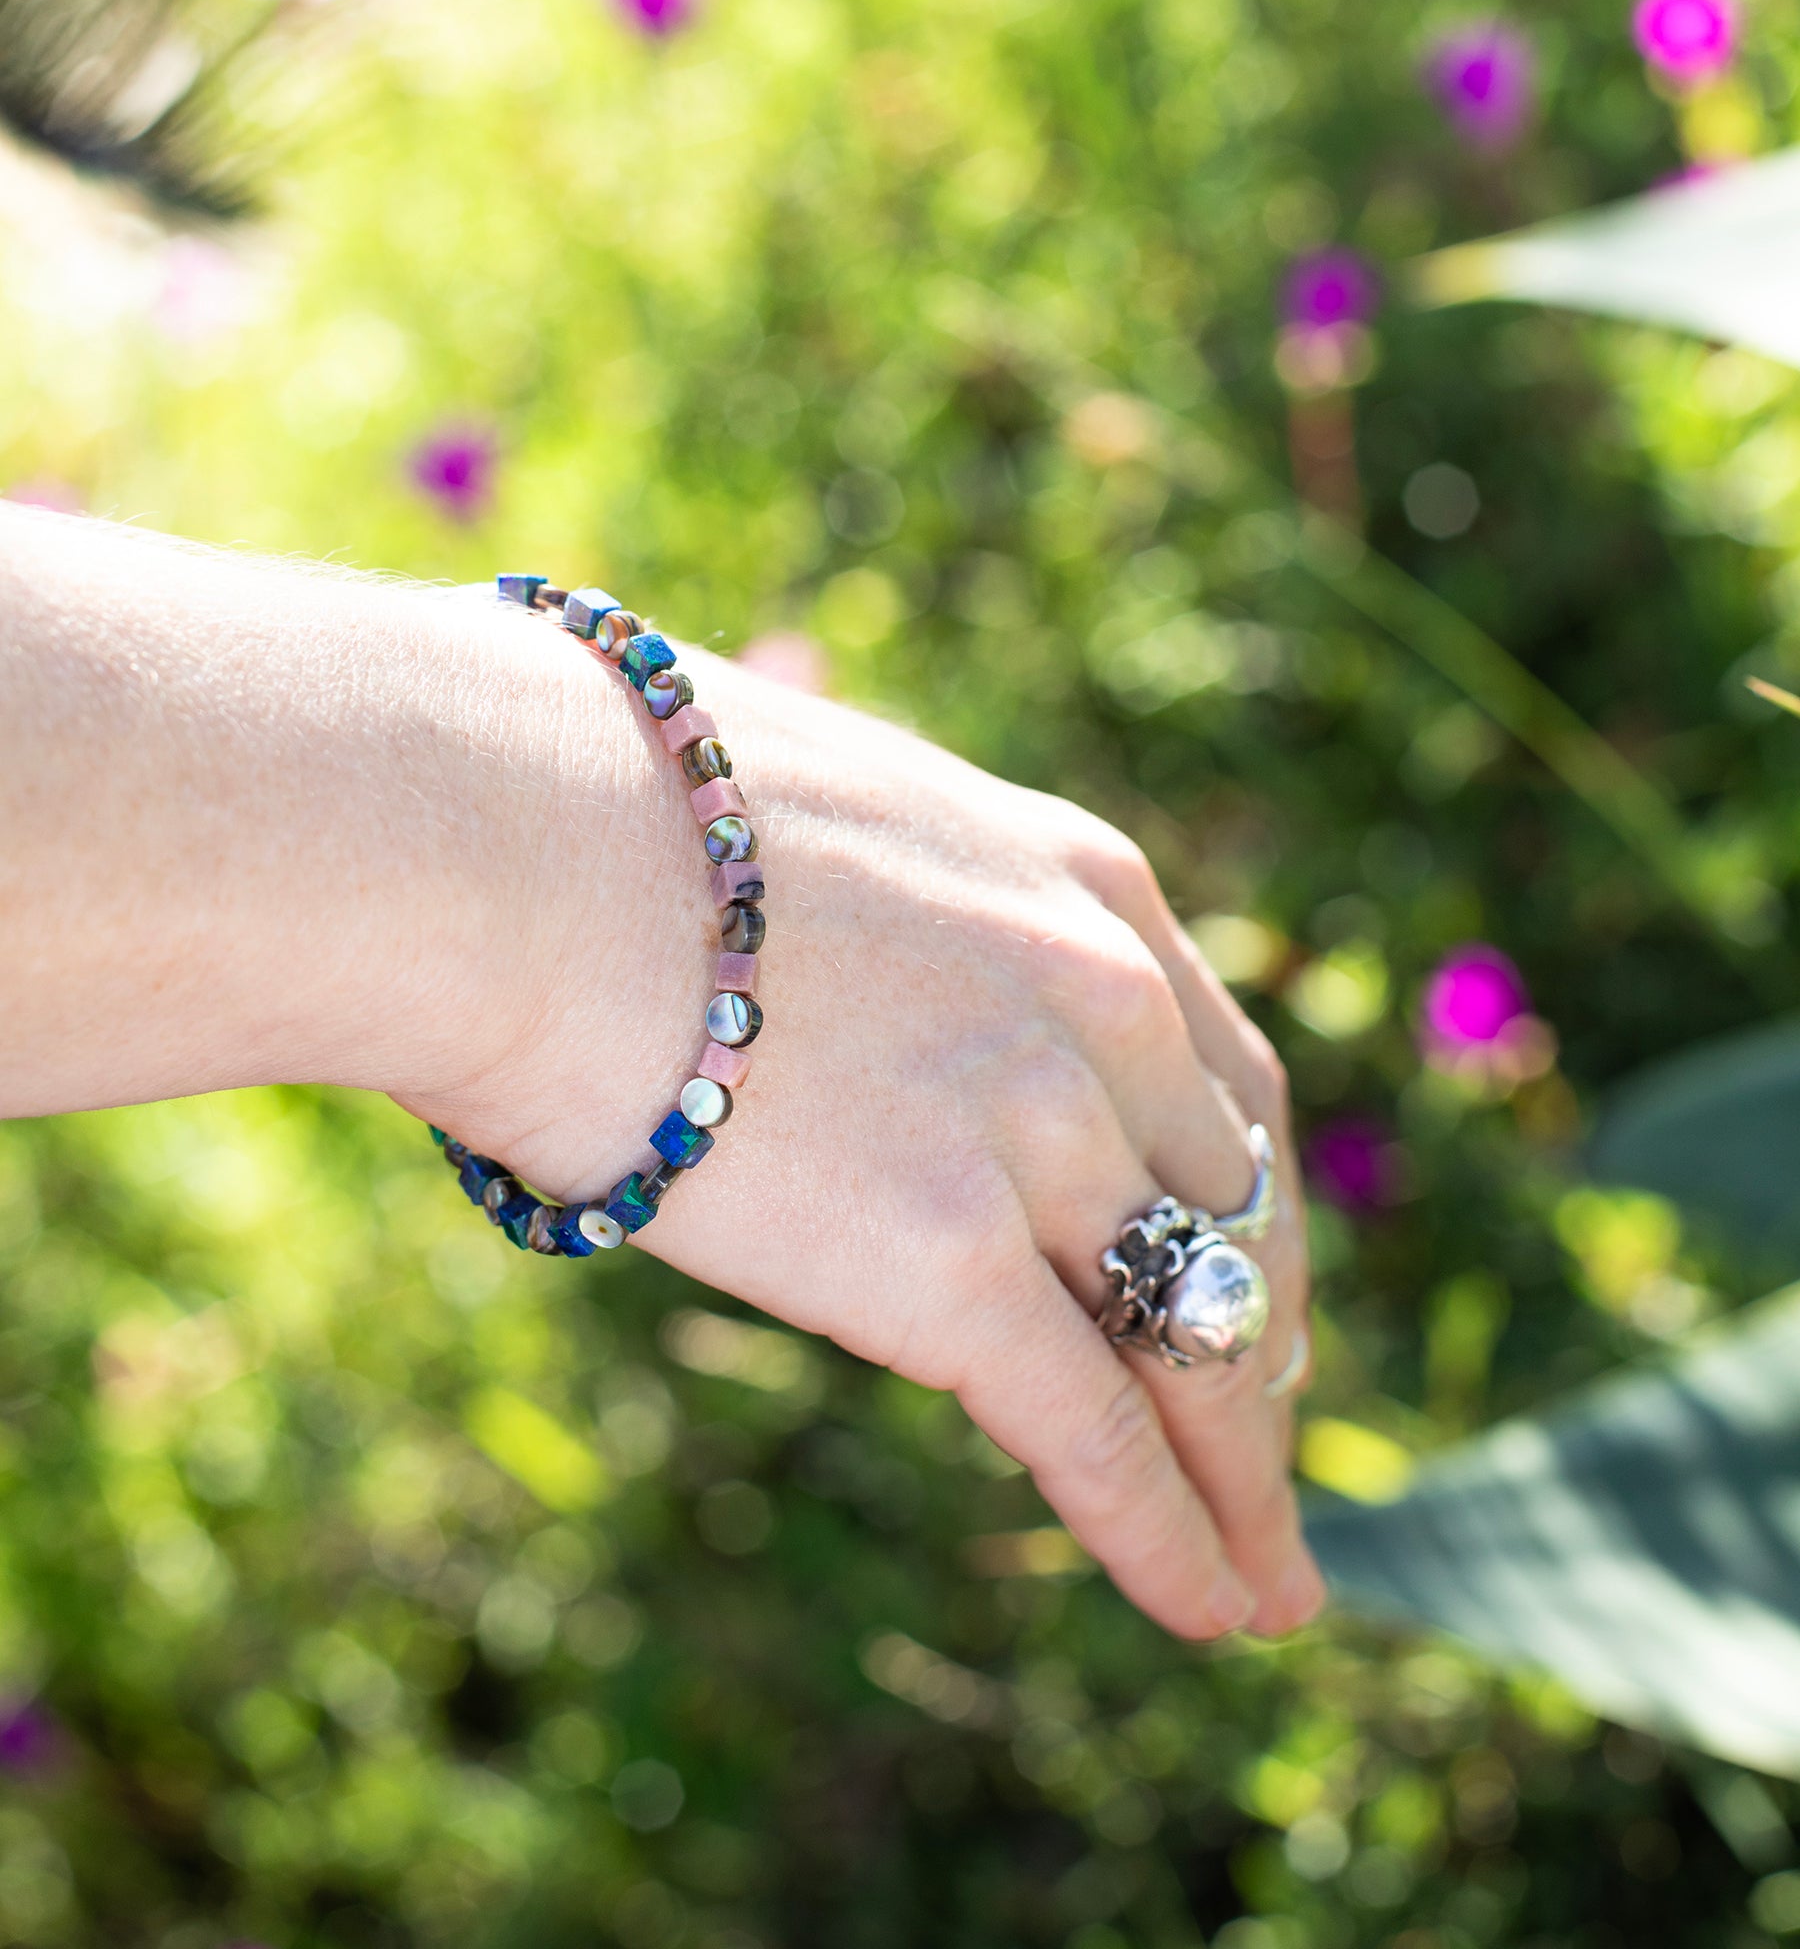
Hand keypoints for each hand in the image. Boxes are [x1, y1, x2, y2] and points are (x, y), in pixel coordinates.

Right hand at [405, 616, 1323, 1641]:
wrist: (503, 840)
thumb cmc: (604, 808)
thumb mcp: (847, 827)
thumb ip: (912, 918)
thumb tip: (866, 980)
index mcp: (1081, 885)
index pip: (1219, 1079)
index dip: (1244, 1203)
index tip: (1246, 1281)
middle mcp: (1103, 1003)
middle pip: (1233, 1215)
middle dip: (1255, 1342)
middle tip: (1257, 1440)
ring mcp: (1037, 1130)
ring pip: (1193, 1342)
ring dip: (1238, 1476)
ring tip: (1266, 1573)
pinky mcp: (949, 1261)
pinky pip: (1098, 1431)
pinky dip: (1169, 1536)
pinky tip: (1209, 1605)